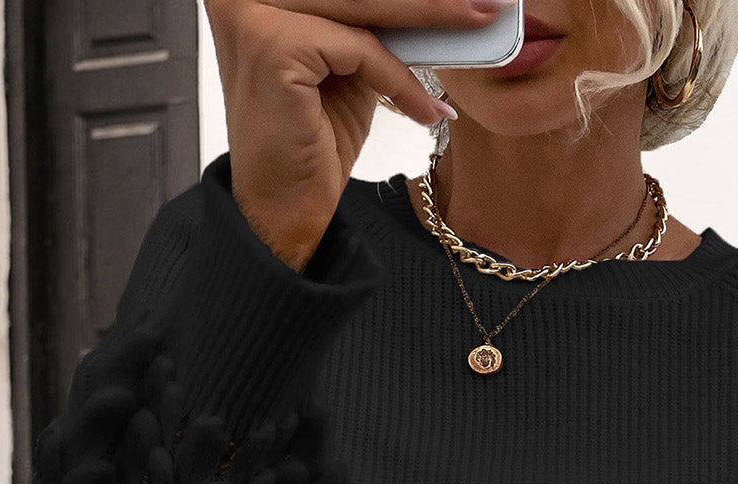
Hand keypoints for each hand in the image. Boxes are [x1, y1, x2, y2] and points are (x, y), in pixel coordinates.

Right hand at [205, 0, 486, 267]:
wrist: (284, 208)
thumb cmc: (310, 142)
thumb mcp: (349, 67)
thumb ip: (373, 25)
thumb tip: (437, 1)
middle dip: (426, 0)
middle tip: (485, 3)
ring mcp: (251, 13)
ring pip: (363, 5)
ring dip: (430, 17)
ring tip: (477, 24)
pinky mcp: (271, 47)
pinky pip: (360, 49)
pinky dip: (398, 79)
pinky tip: (425, 107)